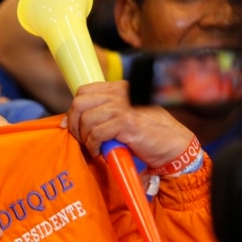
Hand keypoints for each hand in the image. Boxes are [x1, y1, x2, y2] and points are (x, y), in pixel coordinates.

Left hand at [62, 81, 194, 167]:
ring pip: (86, 119)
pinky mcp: (126, 122)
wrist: (174, 146)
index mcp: (119, 88)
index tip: (73, 126)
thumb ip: (101, 112)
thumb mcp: (123, 116)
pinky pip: (97, 133)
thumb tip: (67, 120)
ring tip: (95, 148)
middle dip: (76, 123)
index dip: (74, 110)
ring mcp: (124, 106)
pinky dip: (94, 146)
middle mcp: (120, 93)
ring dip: (86, 138)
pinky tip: (101, 152)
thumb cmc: (148, 133)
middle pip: (80, 103)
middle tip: (83, 139)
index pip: (83, 91)